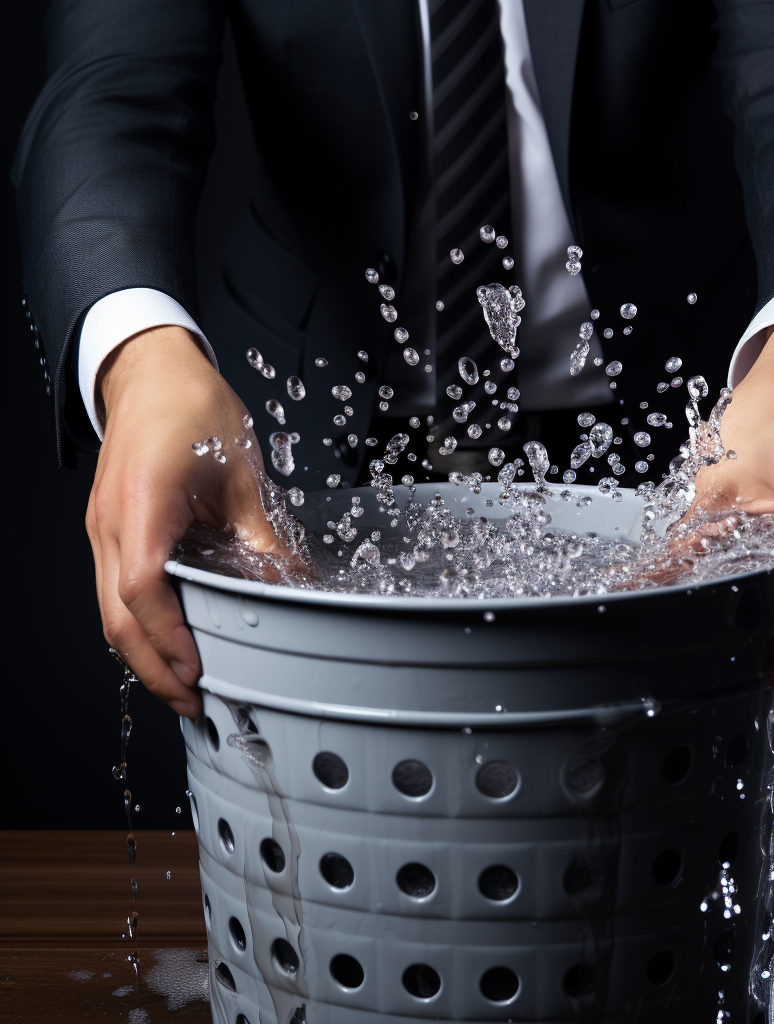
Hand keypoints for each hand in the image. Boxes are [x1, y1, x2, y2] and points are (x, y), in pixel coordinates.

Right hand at [86, 325, 281, 717]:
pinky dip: (139, 624)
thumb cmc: (191, 407)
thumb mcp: (242, 473)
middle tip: (194, 701)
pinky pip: (115, 589)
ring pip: (109, 609)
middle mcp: (110, 524)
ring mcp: (102, 529)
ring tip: (184, 682)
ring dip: (144, 652)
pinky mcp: (110, 530)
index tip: (197, 672)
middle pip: (117, 616)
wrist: (150, 372)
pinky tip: (169, 639)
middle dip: (153, 667)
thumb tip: (294, 584)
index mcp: (142, 505)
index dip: (169, 639)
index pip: (143, 590)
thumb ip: (264, 535)